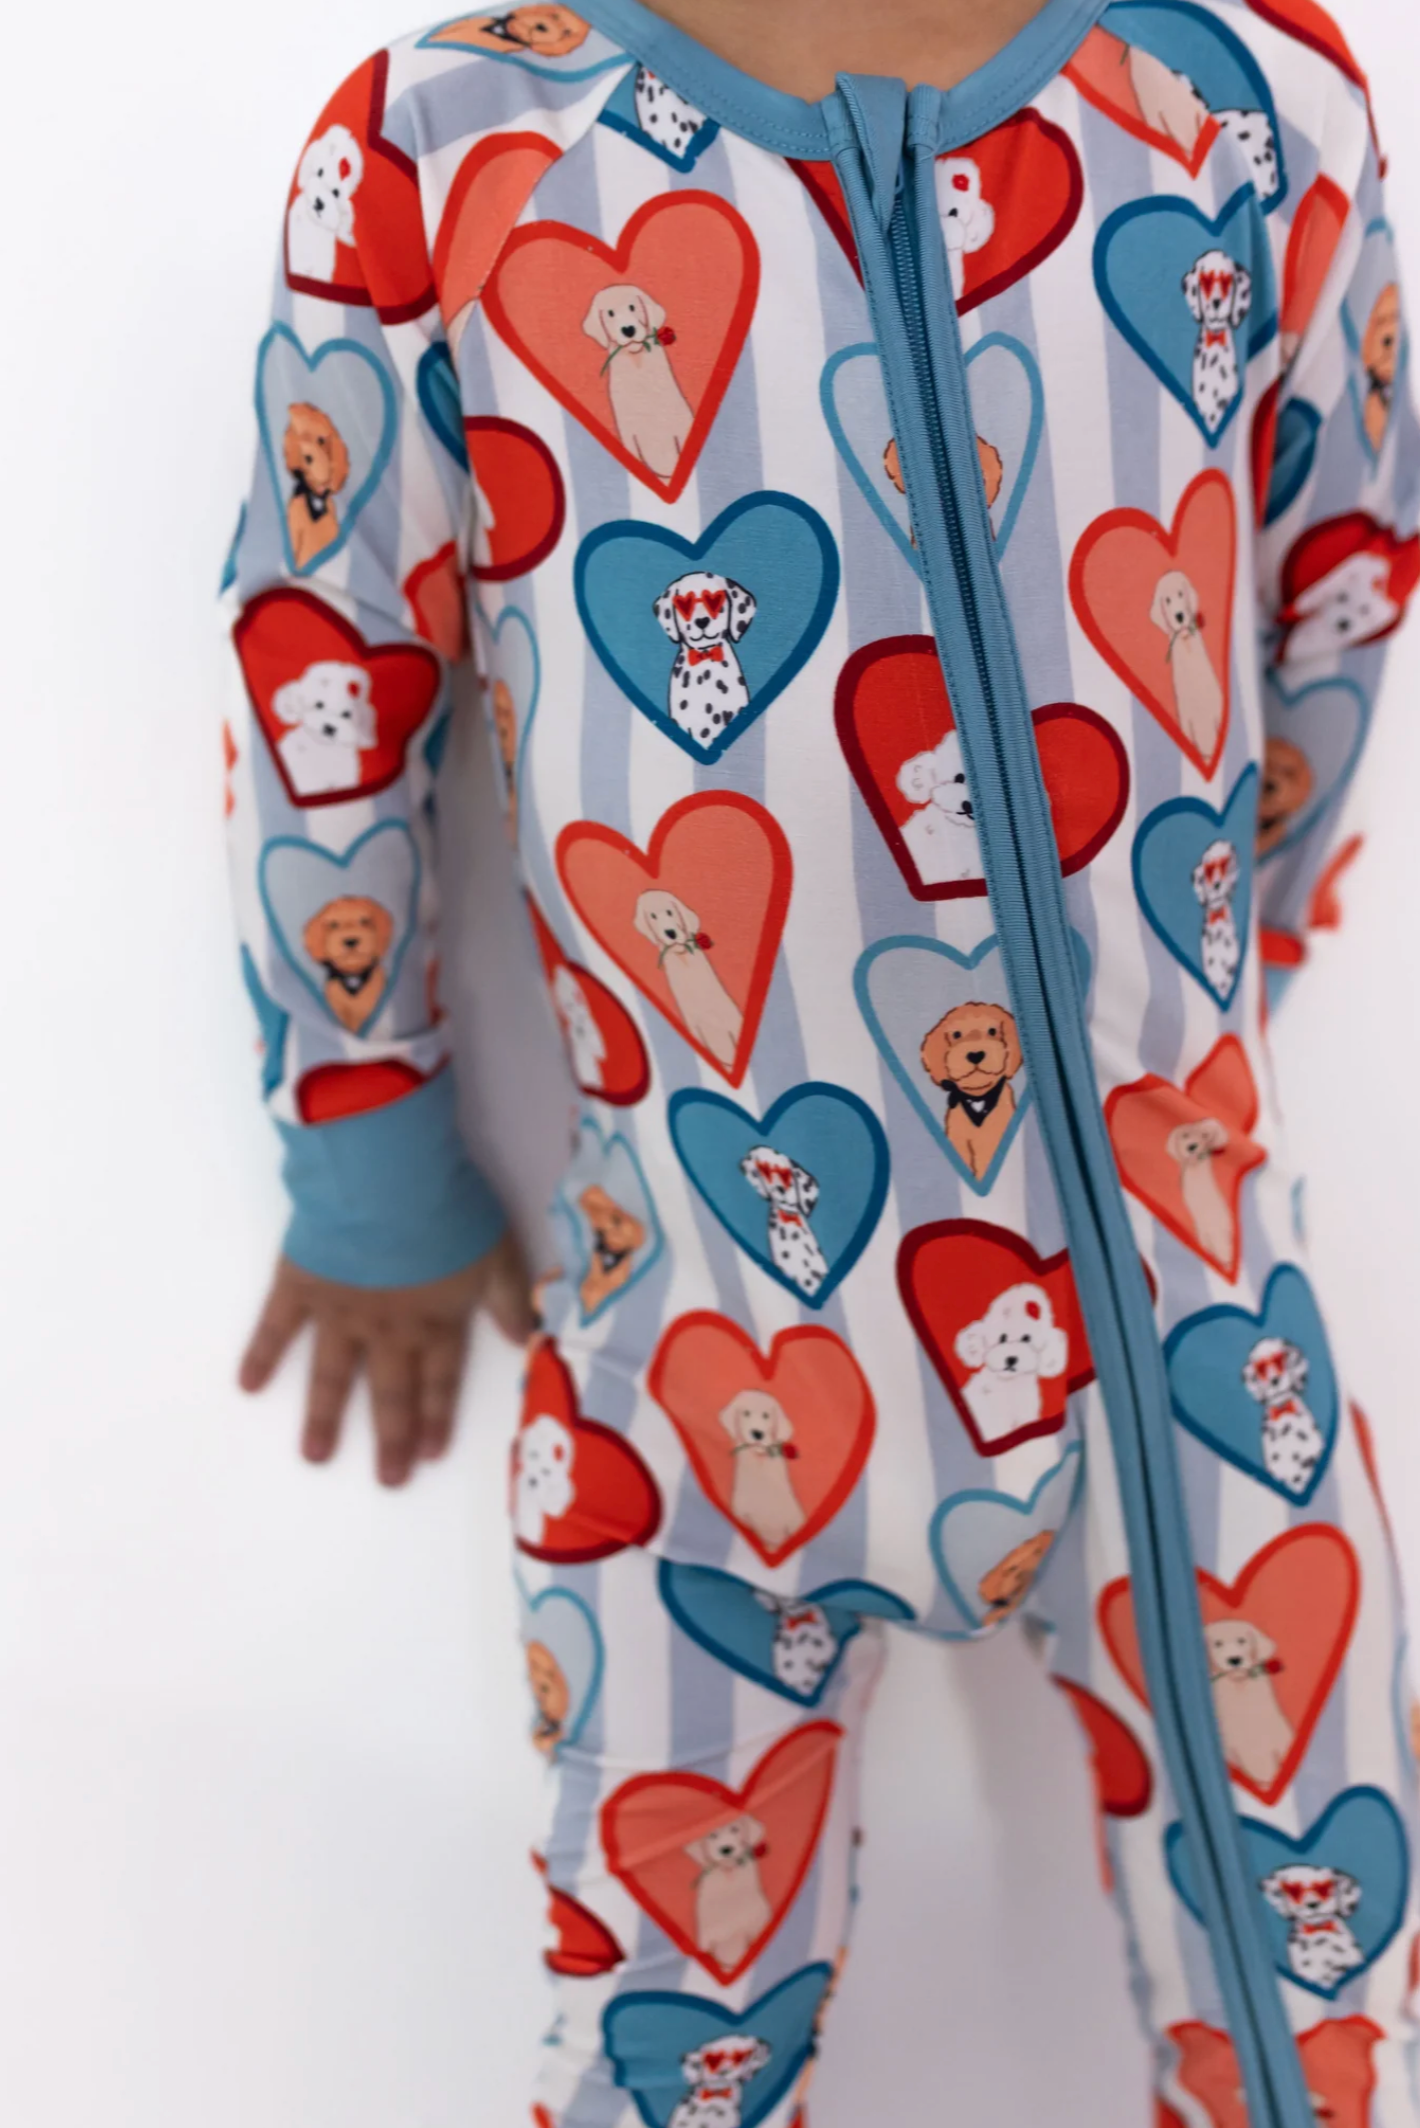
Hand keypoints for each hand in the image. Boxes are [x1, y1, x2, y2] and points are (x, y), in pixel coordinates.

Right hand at [238, 1230, 535, 1485]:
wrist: (387, 1180)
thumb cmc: (448, 1212)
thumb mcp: (498, 1253)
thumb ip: (508, 1299)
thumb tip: (526, 1342)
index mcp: (435, 1321)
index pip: (440, 1380)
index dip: (438, 1418)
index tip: (430, 1456)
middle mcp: (387, 1330)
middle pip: (390, 1392)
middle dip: (391, 1439)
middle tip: (387, 1481)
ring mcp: (338, 1312)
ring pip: (331, 1376)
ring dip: (323, 1418)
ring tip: (315, 1457)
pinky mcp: (300, 1286)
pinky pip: (275, 1328)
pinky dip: (260, 1355)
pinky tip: (248, 1386)